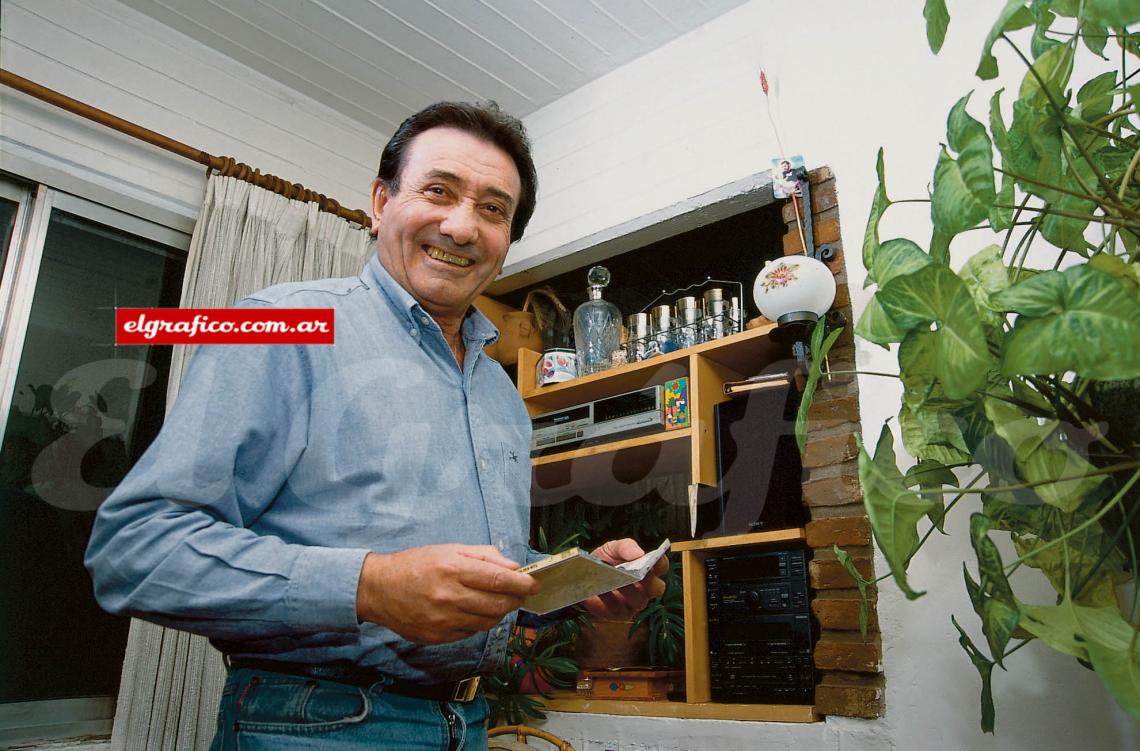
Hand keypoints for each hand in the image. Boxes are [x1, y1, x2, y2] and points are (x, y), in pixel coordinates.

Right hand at [356, 544, 538, 643]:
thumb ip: (483, 556)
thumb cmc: (416, 565)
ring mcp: (443, 619)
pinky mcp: (438, 636)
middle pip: (498, 604)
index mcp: (453, 569)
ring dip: (499, 612)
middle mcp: (449, 596)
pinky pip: (471, 632)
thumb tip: (513, 566)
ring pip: (488, 621)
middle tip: (520, 594)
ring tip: (496, 602)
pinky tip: (473, 611)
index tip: (534, 584)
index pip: (498, 579)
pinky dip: (478, 622)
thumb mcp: (449, 550)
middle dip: (515, 599)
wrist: (379, 589)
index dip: (522, 584)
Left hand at [580, 538, 667, 620]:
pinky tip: (597, 592)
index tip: (655, 557)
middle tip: (638, 573)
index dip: (661, 563)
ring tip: (615, 580)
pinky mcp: (615, 615)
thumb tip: (639, 553)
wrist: (580, 577)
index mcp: (647, 571)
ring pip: (638, 601)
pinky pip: (615, 609)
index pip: (661, 567)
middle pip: (656, 589)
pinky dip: (606, 600)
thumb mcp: (612, 549)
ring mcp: (632, 605)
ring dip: (627, 590)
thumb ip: (624, 547)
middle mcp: (644, 591)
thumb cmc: (603, 562)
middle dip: (649, 581)